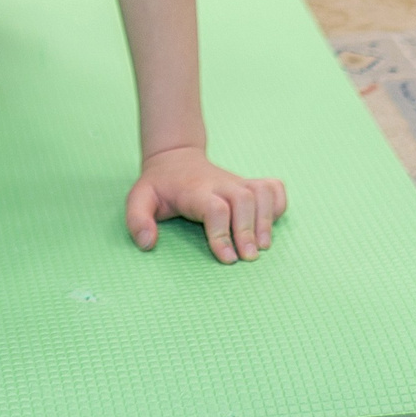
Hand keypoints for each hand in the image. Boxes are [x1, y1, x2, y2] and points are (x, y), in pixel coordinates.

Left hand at [126, 146, 287, 262]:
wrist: (175, 158)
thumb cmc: (159, 186)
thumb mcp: (137, 199)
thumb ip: (137, 220)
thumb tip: (148, 243)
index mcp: (194, 190)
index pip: (214, 208)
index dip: (222, 233)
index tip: (227, 258)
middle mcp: (220, 184)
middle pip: (243, 200)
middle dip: (248, 230)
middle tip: (249, 257)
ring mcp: (237, 182)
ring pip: (261, 193)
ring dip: (266, 220)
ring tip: (263, 247)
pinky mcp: (249, 183)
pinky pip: (273, 188)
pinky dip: (278, 204)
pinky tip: (271, 223)